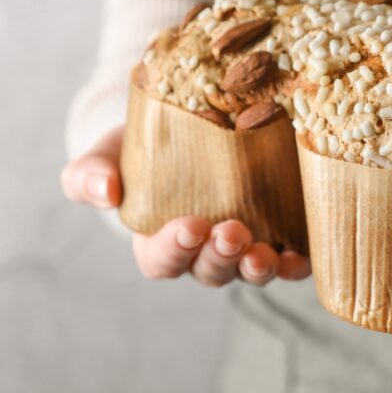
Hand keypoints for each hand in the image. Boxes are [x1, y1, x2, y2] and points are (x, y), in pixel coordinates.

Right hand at [60, 127, 310, 286]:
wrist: (192, 121)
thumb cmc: (144, 144)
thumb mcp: (108, 153)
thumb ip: (90, 174)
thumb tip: (104, 192)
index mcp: (160, 240)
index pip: (162, 260)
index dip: (175, 249)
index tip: (190, 225)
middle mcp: (205, 250)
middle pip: (211, 270)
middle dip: (221, 256)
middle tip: (231, 232)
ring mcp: (245, 245)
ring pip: (250, 271)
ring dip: (258, 267)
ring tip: (263, 252)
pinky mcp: (281, 231)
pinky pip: (290, 260)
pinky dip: (296, 263)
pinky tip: (301, 256)